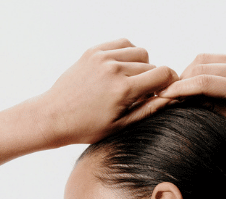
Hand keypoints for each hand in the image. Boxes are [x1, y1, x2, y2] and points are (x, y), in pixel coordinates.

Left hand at [37, 39, 177, 146]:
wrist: (55, 116)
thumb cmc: (87, 127)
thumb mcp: (121, 126)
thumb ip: (148, 110)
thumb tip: (171, 98)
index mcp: (123, 90)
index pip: (162, 74)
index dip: (170, 82)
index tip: (167, 91)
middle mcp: (114, 69)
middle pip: (151, 65)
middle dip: (153, 79)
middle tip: (143, 95)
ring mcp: (103, 57)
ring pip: (139, 52)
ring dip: (142, 65)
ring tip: (132, 81)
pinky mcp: (93, 51)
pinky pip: (122, 44)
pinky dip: (127, 54)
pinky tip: (122, 69)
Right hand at [158, 55, 225, 148]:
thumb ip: (211, 109)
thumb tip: (183, 100)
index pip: (204, 81)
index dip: (180, 88)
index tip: (162, 96)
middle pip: (201, 65)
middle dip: (181, 80)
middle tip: (167, 96)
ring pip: (204, 59)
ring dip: (188, 74)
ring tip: (179, 93)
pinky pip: (213, 59)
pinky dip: (199, 70)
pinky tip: (193, 86)